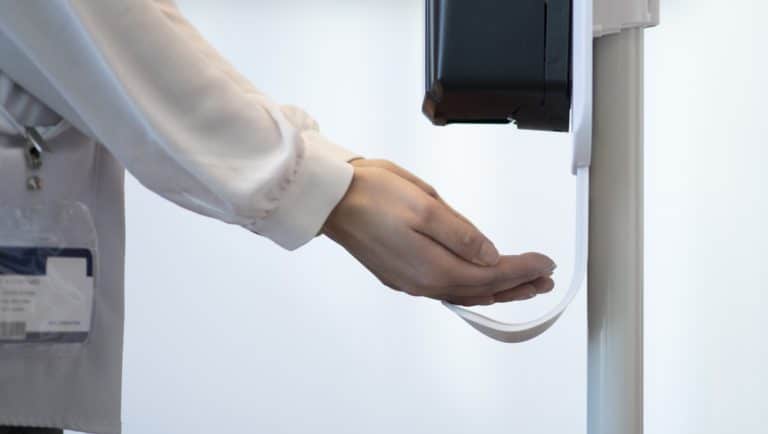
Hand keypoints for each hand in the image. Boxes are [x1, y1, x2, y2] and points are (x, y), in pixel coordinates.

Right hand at [322, 159, 555, 305]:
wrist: (331, 198)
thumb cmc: (373, 194)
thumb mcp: (425, 206)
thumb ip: (462, 235)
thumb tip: (491, 257)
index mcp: (432, 267)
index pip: (491, 274)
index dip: (522, 269)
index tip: (545, 262)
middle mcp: (422, 282)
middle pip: (480, 290)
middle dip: (516, 284)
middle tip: (544, 280)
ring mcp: (410, 280)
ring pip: (463, 292)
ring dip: (496, 289)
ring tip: (522, 286)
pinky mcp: (401, 274)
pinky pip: (445, 288)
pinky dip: (470, 287)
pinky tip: (478, 283)